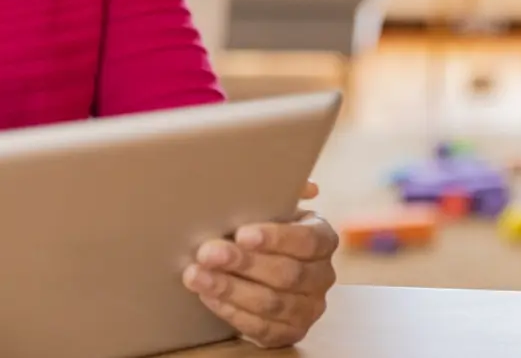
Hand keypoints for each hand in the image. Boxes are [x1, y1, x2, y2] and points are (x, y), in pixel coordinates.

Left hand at [182, 181, 337, 348]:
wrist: (264, 272)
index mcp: (324, 239)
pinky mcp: (289, 332)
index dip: (276, 238)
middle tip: (207, 252)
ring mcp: (308, 308)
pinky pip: (261, 328)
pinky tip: (208, 295)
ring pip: (271, 303)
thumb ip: (284, 193)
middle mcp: (323, 276)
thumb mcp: (276, 209)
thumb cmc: (266, 233)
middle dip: (243, 263)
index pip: (307, 240)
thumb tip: (306, 187)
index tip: (242, 233)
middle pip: (287, 274)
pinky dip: (231, 311)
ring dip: (230, 289)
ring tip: (196, 275)